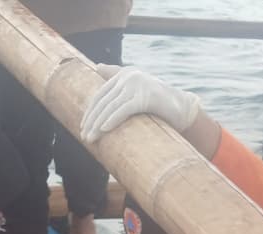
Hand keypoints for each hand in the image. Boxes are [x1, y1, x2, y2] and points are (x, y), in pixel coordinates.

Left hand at [80, 64, 200, 143]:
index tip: (82, 127)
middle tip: (84, 137)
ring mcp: (138, 85)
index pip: (100, 94)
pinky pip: (124, 109)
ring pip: (111, 107)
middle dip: (92, 120)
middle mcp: (130, 76)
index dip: (90, 112)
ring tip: (90, 139)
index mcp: (124, 73)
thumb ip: (116, 77)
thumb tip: (97, 66)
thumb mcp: (133, 90)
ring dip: (98, 125)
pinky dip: (112, 120)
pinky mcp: (146, 96)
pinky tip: (104, 130)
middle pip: (104, 101)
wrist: (180, 108)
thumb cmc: (155, 103)